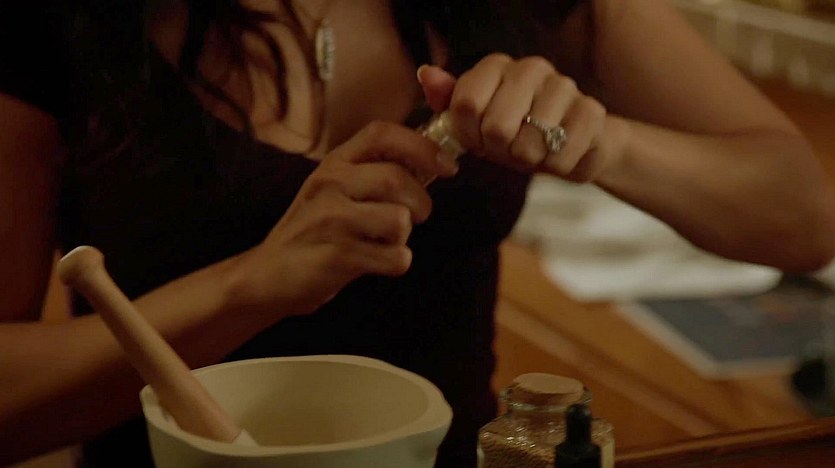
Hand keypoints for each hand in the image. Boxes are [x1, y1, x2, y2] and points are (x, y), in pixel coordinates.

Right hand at [229, 121, 457, 316]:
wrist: (270, 275)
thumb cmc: (315, 231)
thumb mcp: (336, 189)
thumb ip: (376, 172)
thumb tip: (433, 163)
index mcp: (335, 162)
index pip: (383, 133)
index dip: (422, 146)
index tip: (447, 166)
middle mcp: (330, 183)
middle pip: (398, 179)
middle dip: (421, 203)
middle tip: (414, 218)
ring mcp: (331, 219)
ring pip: (400, 220)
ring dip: (403, 237)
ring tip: (382, 241)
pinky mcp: (337, 256)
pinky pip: (396, 257)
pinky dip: (396, 264)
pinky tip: (375, 263)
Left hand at [419, 55, 622, 181]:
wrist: (571, 145)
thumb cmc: (516, 134)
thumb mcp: (476, 123)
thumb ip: (449, 101)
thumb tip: (426, 74)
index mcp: (498, 66)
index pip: (465, 105)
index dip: (469, 136)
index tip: (479, 140)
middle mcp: (532, 68)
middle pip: (496, 127)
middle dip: (499, 151)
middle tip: (510, 148)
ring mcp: (564, 86)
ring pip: (528, 146)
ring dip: (528, 161)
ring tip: (535, 150)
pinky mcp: (592, 112)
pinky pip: (559, 158)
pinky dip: (555, 167)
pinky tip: (560, 154)